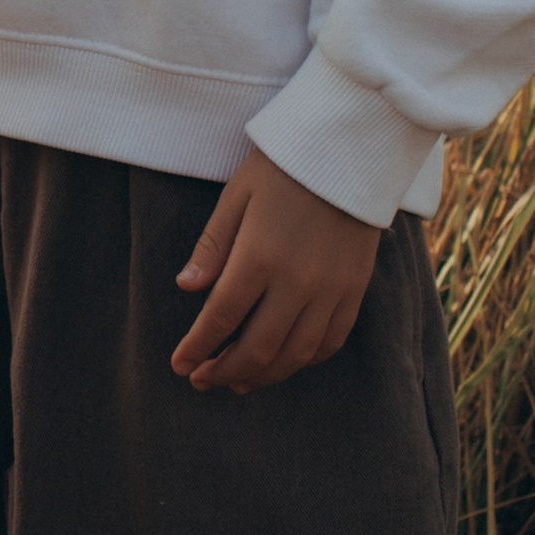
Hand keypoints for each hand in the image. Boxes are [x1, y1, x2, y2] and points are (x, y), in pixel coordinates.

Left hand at [171, 153, 382, 393]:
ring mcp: (331, 290)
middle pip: (258, 347)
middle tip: (203, 381)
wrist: (349, 152)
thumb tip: (187, 288)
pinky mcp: (355, 290)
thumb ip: (212, 247)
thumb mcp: (236, 197)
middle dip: (225, 372)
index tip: (180, 366)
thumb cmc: (283, 169)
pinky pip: (330, 341)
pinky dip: (304, 359)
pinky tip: (284, 362)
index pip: (221, 318)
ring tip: (239, 382)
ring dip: (264, 375)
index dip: (198, 348)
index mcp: (259, 257)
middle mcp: (296, 282)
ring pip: (295, 353)